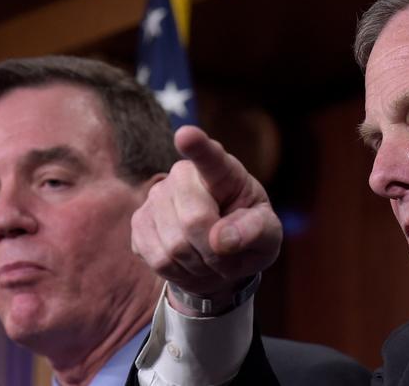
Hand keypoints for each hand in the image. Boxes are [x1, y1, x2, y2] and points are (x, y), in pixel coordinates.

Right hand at [131, 126, 281, 313]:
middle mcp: (184, 175)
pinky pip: (158, 259)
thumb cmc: (249, 237)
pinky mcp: (139, 222)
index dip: (197, 145)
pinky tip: (189, 262)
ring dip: (199, 265)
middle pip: (194, 220)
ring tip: (209, 258)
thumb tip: (221, 239)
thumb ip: (256, 231)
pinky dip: (179, 272)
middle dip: (215, 251)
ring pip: (175, 246)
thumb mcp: (269, 235)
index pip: (209, 156)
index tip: (187, 135)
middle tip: (227, 256)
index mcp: (224, 171)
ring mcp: (156, 196)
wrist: (220, 257)